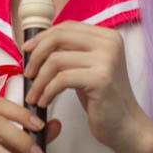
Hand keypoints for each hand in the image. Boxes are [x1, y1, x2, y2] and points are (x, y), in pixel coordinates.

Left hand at [23, 21, 149, 152]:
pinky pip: (62, 79)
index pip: (66, 26)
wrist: (126, 126)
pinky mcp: (101, 79)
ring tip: (33, 95)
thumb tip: (36, 43)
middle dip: (36, 55)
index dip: (42, 37)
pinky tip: (44, 102)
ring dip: (39, 80)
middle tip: (27, 73)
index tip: (26, 51)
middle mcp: (109, 43)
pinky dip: (47, 91)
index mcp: (107, 36)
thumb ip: (71, 51)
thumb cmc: (102, 98)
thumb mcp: (87, 67)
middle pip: (59, 37)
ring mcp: (107, 60)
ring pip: (56, 60)